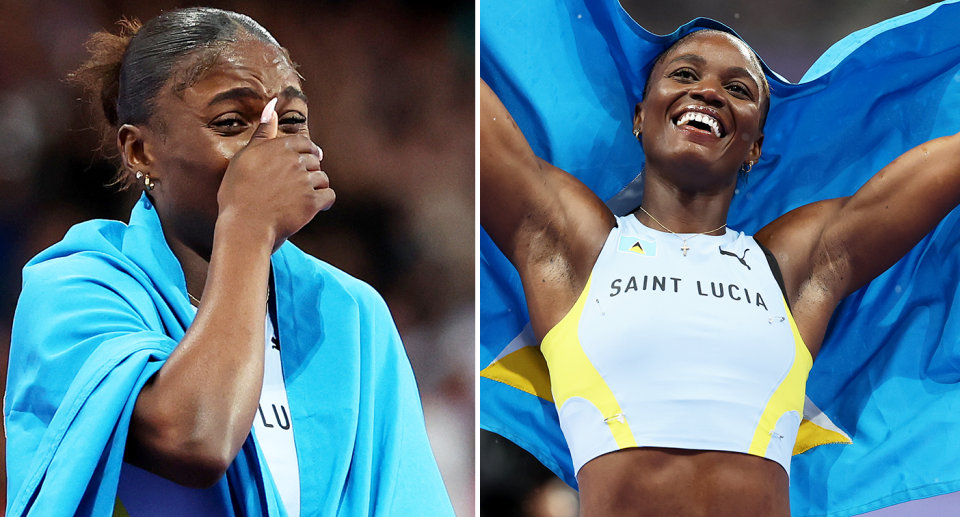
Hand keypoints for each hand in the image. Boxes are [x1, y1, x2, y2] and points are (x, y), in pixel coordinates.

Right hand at [216, 97, 335, 249]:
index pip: (304, 143)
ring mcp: (305, 181)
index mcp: (281, 146)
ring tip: (304, 196)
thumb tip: (272, 105)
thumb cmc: (239, 191)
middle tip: (300, 183)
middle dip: (310, 170)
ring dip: (317, 186)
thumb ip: (263, 132)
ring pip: (323, 178)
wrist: (245, 224)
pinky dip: (325, 202)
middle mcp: (296, 161)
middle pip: (315, 161)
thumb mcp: (245, 156)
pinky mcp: (313, 202)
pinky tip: (316, 207)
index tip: (304, 160)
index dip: (306, 152)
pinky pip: (329, 196)